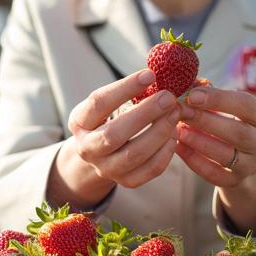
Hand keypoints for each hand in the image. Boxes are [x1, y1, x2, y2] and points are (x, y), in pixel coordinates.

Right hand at [48, 69, 179, 204]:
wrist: (101, 154)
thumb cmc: (110, 118)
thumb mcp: (111, 102)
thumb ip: (133, 90)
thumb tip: (163, 74)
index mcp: (80, 122)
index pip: (99, 103)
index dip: (125, 88)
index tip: (150, 74)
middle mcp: (88, 148)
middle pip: (115, 134)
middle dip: (146, 114)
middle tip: (169, 98)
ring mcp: (106, 168)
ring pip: (135, 154)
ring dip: (160, 131)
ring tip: (176, 113)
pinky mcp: (127, 181)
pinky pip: (151, 169)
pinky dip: (166, 151)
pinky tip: (174, 134)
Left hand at [175, 85, 255, 232]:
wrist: (240, 157)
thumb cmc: (229, 121)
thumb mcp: (227, 107)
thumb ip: (210, 96)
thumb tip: (186, 85)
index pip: (246, 106)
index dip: (219, 99)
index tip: (192, 94)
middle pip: (238, 133)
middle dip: (206, 120)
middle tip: (181, 111)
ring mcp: (252, 165)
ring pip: (226, 155)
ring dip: (199, 141)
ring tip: (178, 129)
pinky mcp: (235, 181)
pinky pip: (214, 174)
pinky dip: (194, 161)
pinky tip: (178, 147)